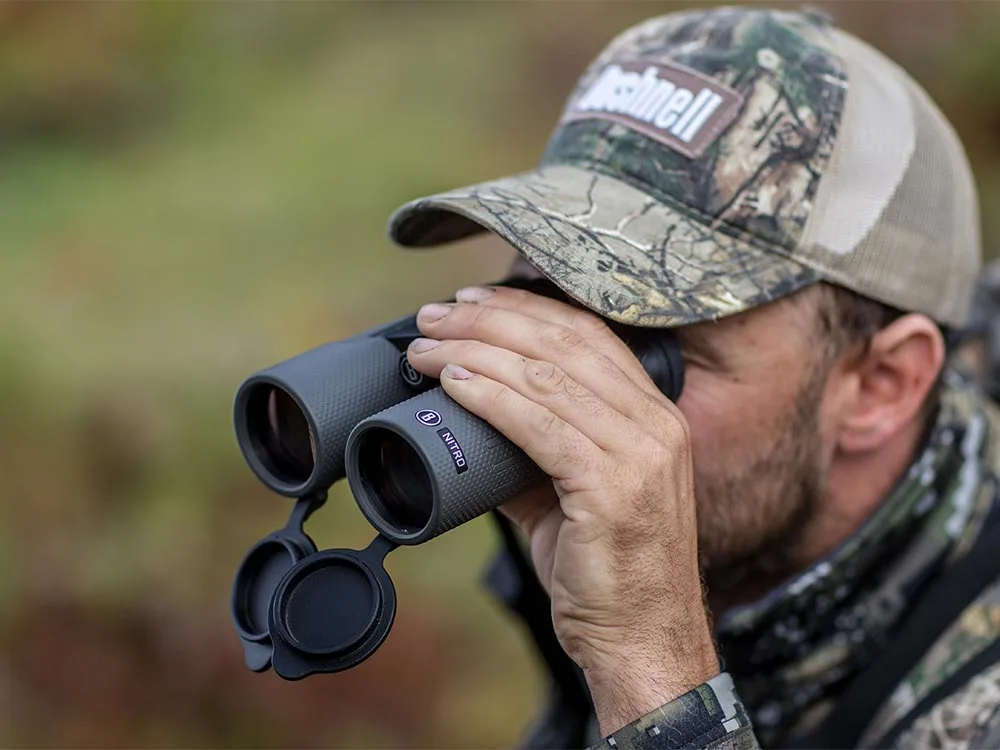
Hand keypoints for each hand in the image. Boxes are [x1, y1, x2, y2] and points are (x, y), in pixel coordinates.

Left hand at [406, 285, 718, 732]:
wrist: (645, 642)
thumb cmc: (608, 572)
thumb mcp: (573, 496)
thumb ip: (534, 449)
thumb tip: (472, 415)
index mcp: (654, 415)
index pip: (587, 335)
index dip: (524, 308)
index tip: (472, 300)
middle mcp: (657, 423)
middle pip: (563, 344)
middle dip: (489, 319)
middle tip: (434, 316)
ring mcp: (641, 454)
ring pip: (547, 376)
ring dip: (476, 351)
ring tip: (426, 347)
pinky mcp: (614, 488)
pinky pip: (540, 425)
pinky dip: (490, 397)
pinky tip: (454, 382)